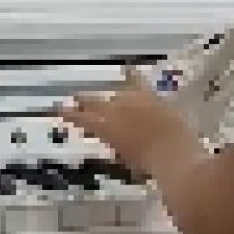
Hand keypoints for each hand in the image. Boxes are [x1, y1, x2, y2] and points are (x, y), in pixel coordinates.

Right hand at [62, 72, 193, 180]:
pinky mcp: (150, 95)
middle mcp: (114, 110)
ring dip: (107, 96)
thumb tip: (115, 140)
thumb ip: (117, 146)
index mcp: (105, 128)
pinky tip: (128, 68)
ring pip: (113, 93)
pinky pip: (137, 80)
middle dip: (84, 101)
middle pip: (93, 101)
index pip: (81, 118)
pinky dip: (131, 75)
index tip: (59, 109)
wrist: (173, 152)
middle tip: (76, 100)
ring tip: (103, 92)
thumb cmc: (149, 165)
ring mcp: (132, 99)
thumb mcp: (126, 159)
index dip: (69, 114)